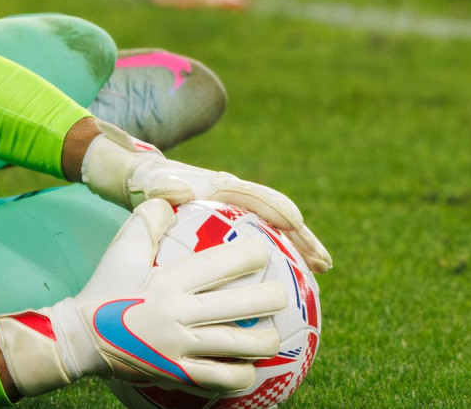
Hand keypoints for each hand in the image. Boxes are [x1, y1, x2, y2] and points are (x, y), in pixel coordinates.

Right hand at [0, 199, 287, 397]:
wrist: (81, 339)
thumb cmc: (106, 288)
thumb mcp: (122, 249)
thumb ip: (148, 218)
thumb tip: (174, 197)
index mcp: (169, 280)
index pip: (224, 262)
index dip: (253, 255)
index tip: (263, 252)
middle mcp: (179, 314)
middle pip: (246, 304)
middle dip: (273, 296)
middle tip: (278, 293)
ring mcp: (181, 348)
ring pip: (243, 345)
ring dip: (265, 338)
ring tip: (270, 333)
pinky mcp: (180, 375)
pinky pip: (224, 379)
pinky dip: (244, 375)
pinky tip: (250, 368)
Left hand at [80, 120, 331, 273]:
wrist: (146, 180)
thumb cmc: (148, 184)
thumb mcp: (152, 183)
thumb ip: (162, 187)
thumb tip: (175, 190)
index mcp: (222, 185)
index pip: (256, 196)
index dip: (277, 209)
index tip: (296, 225)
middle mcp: (239, 196)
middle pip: (278, 216)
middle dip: (302, 238)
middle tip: (324, 263)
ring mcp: (240, 211)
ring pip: (276, 232)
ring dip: (298, 251)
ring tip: (321, 275)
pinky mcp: (236, 226)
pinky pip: (261, 244)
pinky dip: (277, 262)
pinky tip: (288, 289)